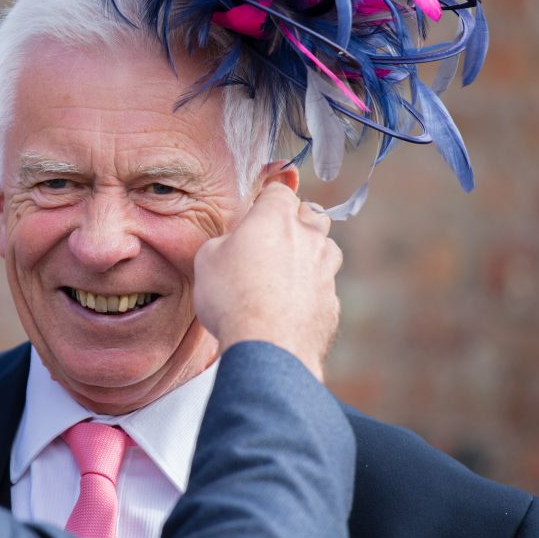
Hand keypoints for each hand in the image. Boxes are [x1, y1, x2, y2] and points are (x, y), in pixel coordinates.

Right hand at [193, 182, 342, 381]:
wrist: (266, 347)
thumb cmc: (232, 298)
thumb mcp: (207, 259)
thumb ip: (225, 243)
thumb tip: (232, 247)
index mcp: (276, 217)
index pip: (280, 190)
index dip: (267, 198)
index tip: (257, 210)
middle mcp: (309, 238)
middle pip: (313, 214)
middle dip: (297, 220)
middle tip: (273, 239)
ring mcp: (326, 271)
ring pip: (328, 249)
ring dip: (311, 254)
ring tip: (286, 272)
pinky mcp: (331, 303)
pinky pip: (325, 288)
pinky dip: (311, 292)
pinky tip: (291, 306)